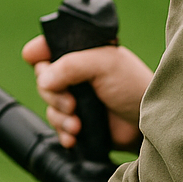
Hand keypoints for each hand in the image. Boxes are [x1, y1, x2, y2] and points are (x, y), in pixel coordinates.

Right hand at [21, 36, 150, 151]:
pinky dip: (63, 132)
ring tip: (78, 124)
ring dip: (60, 117)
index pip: (50, 45)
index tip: (34, 57)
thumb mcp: (104, 64)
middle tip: (72, 104)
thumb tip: (43, 79)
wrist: (148, 125)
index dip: (39, 51)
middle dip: (53, 95)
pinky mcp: (80, 121)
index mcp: (84, 51)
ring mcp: (78, 97)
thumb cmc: (134, 87)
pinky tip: (75, 136)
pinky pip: (58, 126)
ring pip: (49, 105)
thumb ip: (70, 65)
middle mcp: (78, 73)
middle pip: (43, 79)